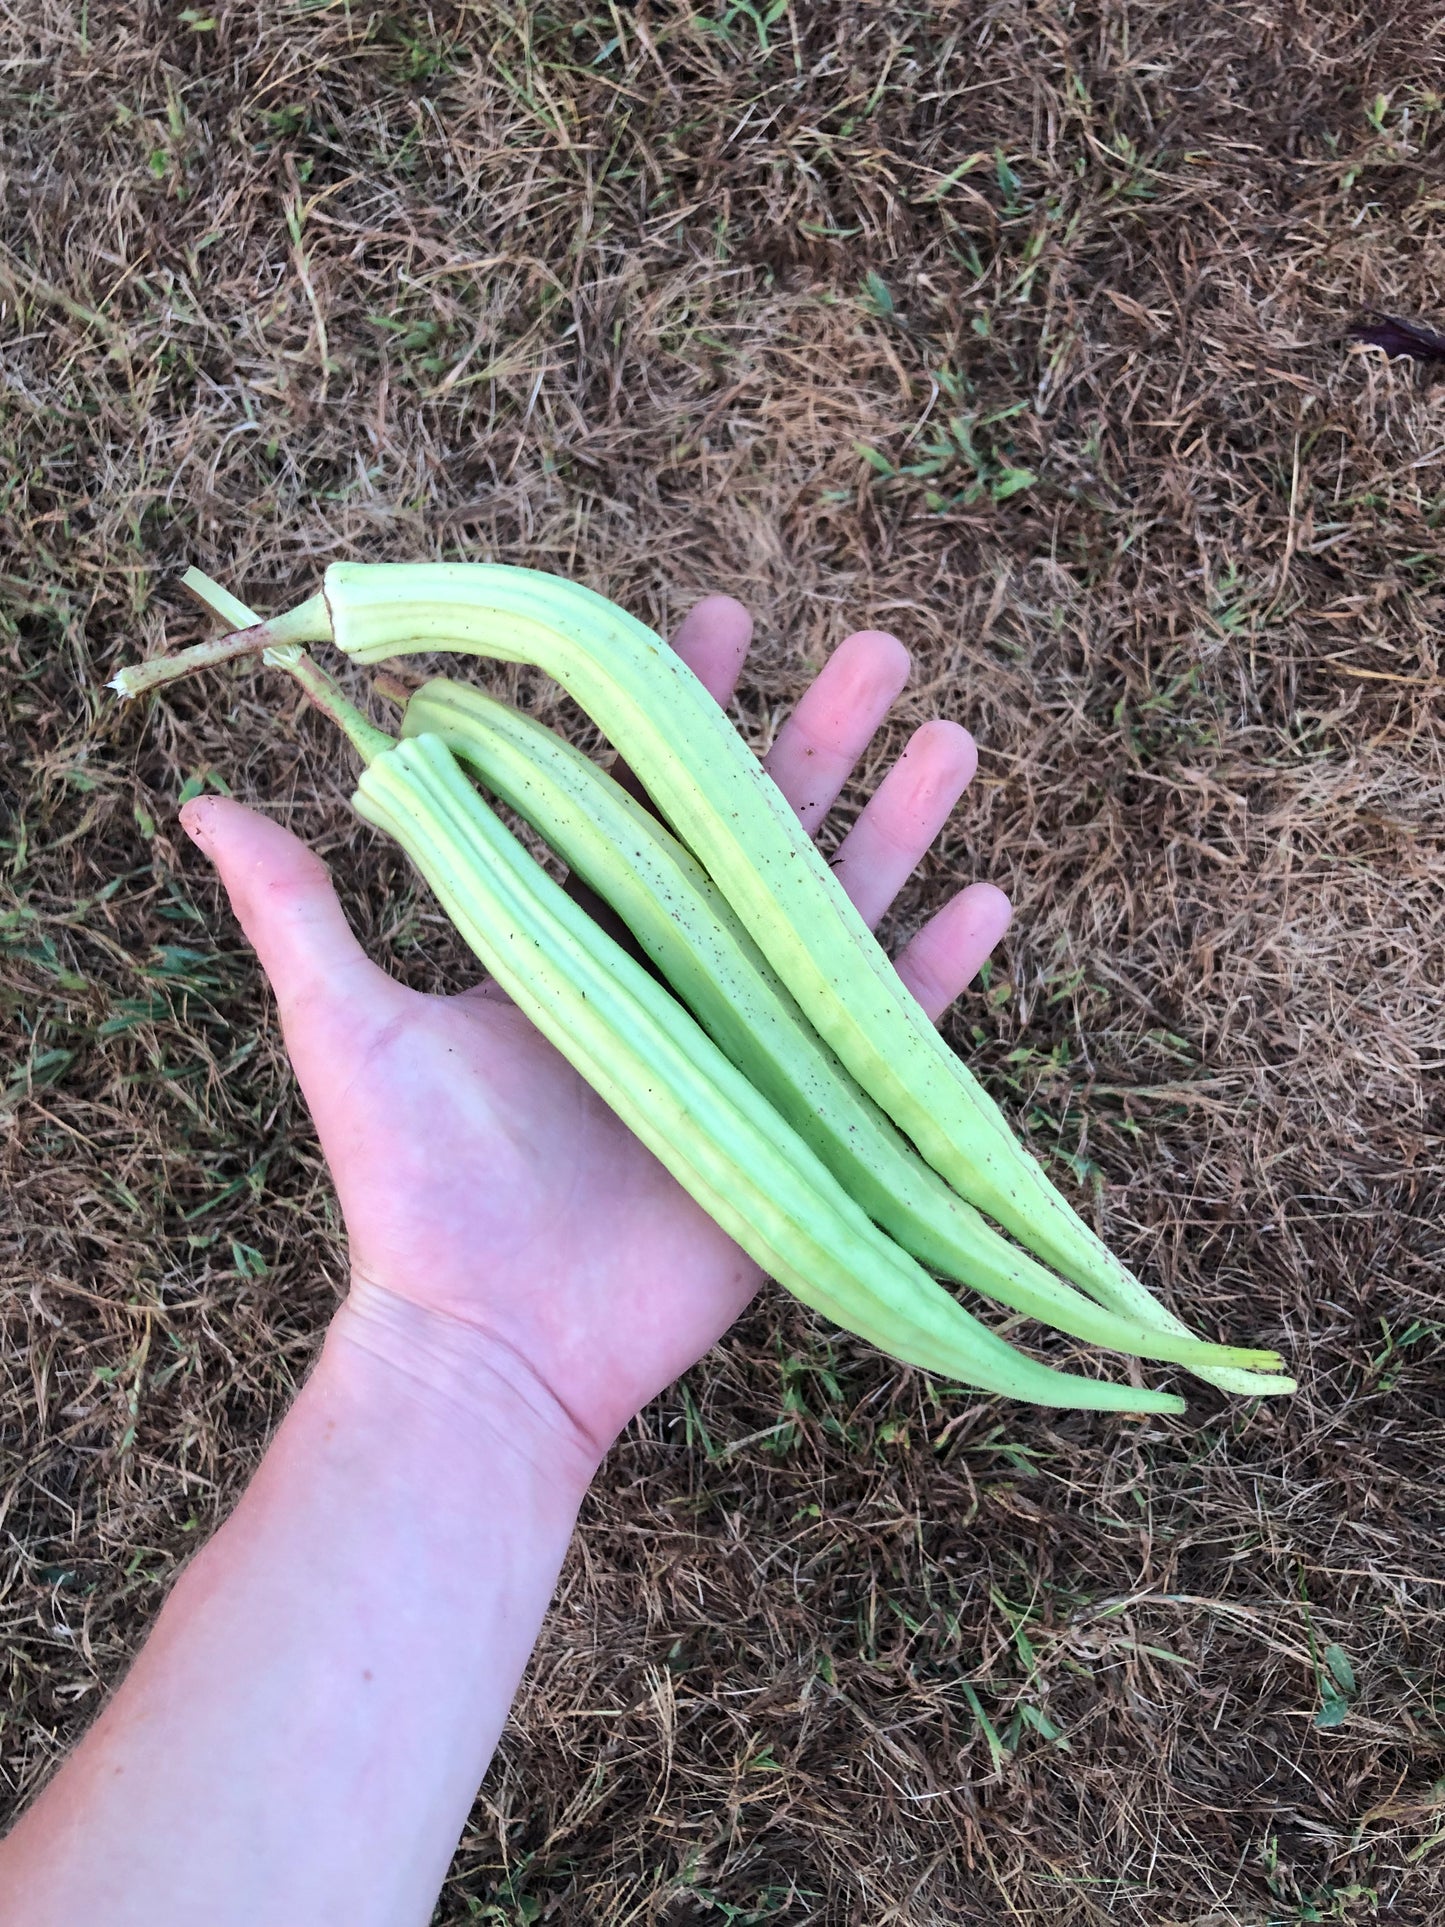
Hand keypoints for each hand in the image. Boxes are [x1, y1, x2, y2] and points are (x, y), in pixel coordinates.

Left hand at [180, 597, 1010, 1475]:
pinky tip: (985, 899)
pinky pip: (884, 1036)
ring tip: (951, 738)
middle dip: (819, 737)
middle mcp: (672, 977)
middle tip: (877, 647)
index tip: (717, 616)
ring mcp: (746, 1045)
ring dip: (897, 827)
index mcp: (582, 939)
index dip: (678, 705)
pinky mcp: (800, 1121)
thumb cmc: (416, 1186)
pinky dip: (935, 975)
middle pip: (759, 834)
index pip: (640, 794)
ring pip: (836, 914)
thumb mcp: (348, 1027)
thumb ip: (296, 910)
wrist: (492, 1345)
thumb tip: (202, 799)